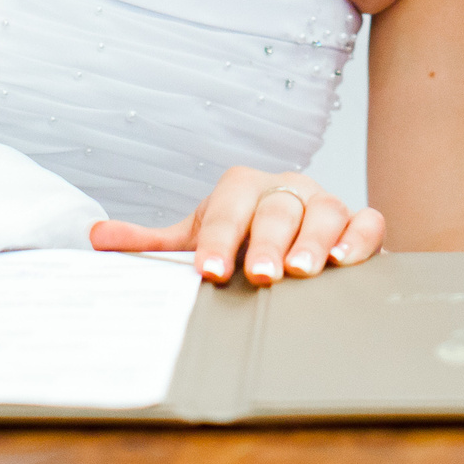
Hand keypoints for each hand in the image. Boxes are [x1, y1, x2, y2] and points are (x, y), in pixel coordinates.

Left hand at [90, 167, 384, 286]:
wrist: (291, 234)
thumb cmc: (239, 236)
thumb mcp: (195, 236)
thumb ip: (152, 242)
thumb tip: (96, 238)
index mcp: (242, 188)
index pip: (228, 209)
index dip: (218, 239)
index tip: (210, 271)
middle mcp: (284, 188)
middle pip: (277, 208)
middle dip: (268, 243)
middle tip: (260, 274)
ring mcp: (323, 202)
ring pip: (323, 211)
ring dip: (314, 242)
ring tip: (303, 271)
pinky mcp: (358, 221)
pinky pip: (366, 220)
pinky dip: (359, 238)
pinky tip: (346, 261)